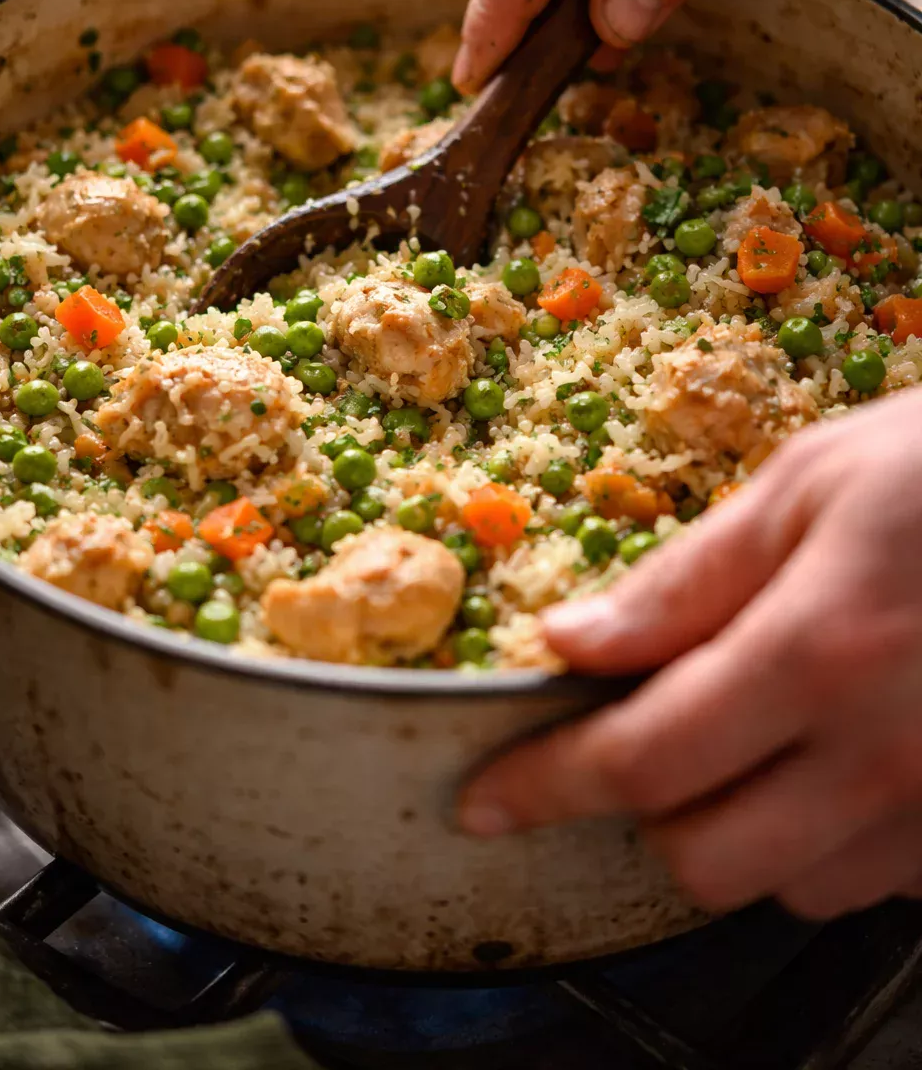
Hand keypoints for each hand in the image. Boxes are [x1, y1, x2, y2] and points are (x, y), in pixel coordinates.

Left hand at [459, 391, 921, 918]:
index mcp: (819, 653)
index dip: (546, 786)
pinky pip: (877, 877)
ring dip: (746, 822)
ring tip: (770, 725)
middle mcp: (885, 755)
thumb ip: (687, 579)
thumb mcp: (810, 484)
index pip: (642, 760)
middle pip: (705, 856)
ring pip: (792, 884)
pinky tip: (851, 748)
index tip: (486, 802)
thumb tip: (573, 641)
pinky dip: (834, 831)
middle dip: (649, 807)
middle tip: (653, 728)